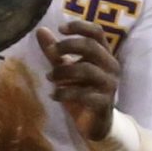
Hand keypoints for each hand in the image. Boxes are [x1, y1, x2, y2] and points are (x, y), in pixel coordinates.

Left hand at [37, 19, 121, 140]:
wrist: (95, 123)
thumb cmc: (82, 91)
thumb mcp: (67, 69)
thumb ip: (55, 52)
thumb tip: (40, 30)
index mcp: (104, 54)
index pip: (97, 32)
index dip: (80, 27)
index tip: (60, 29)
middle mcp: (111, 66)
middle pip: (92, 47)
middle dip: (68, 46)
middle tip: (52, 53)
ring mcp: (110, 85)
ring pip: (87, 69)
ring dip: (63, 71)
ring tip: (49, 78)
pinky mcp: (104, 102)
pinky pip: (84, 94)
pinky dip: (65, 93)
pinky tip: (53, 96)